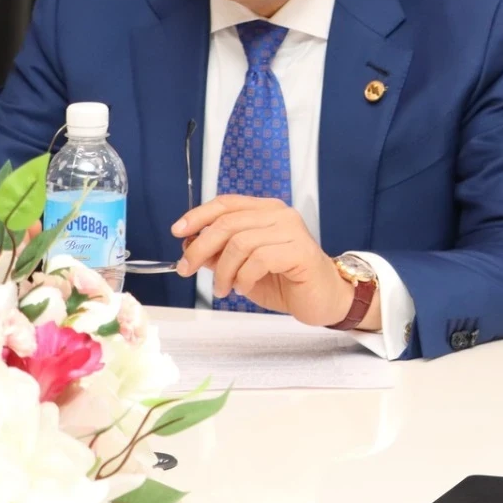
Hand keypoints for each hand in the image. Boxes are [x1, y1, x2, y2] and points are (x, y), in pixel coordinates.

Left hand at [173, 195, 369, 328]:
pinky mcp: (300, 252)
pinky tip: (243, 288)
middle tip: (187, 269)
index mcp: (267, 211)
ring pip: (240, 243)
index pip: (226, 203)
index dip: (198, 215)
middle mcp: (280, 215)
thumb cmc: (286, 281)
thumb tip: (191, 248)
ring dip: (222, 271)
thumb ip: (221, 254)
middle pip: (227, 223)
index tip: (179, 232)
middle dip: (200, 248)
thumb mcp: (243, 267)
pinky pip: (258, 260)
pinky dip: (243, 278)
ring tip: (223, 288)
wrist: (324, 299)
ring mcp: (292, 231)